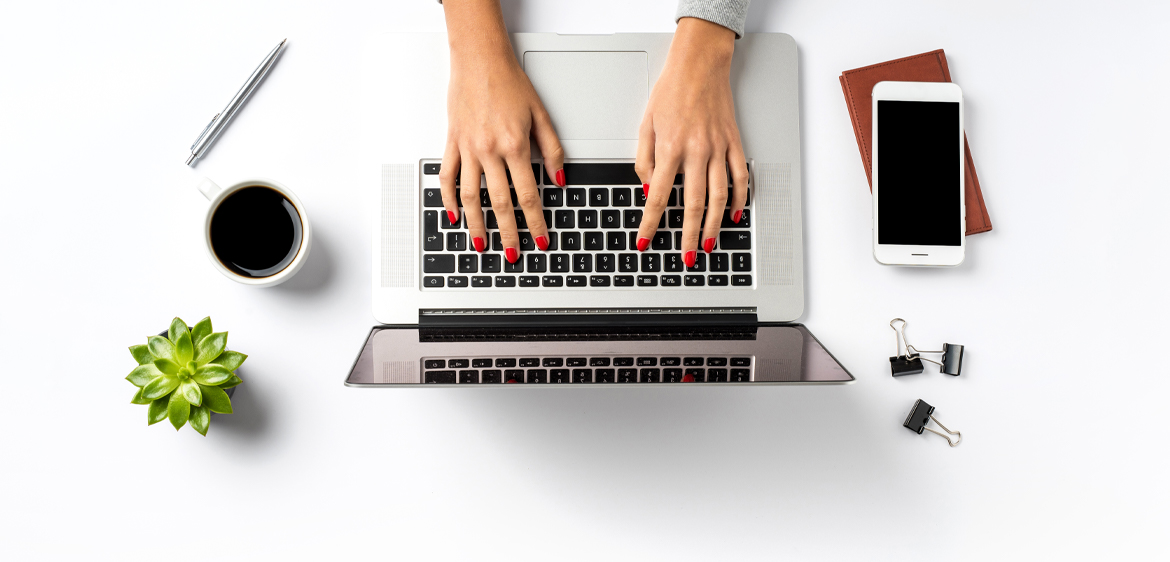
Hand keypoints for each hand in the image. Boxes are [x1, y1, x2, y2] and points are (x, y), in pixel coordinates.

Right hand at [439, 0, 564, 262]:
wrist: (479, 59)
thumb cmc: (509, 82)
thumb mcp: (541, 114)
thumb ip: (551, 149)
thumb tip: (559, 179)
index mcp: (515, 146)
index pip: (529, 195)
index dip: (536, 222)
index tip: (541, 239)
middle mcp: (490, 151)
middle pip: (500, 203)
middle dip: (508, 233)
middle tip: (512, 254)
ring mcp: (468, 149)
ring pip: (471, 196)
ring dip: (477, 224)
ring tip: (481, 244)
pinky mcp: (452, 142)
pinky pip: (448, 177)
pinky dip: (450, 199)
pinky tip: (455, 215)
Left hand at [634, 17, 747, 265]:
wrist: (699, 64)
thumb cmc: (670, 91)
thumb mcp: (645, 124)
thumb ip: (645, 161)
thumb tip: (650, 191)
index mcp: (671, 148)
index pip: (658, 197)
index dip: (650, 223)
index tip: (645, 241)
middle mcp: (697, 151)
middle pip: (693, 204)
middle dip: (688, 236)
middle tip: (686, 257)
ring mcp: (719, 148)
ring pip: (719, 196)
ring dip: (714, 225)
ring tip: (709, 244)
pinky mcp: (734, 143)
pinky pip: (740, 177)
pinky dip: (739, 199)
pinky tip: (734, 215)